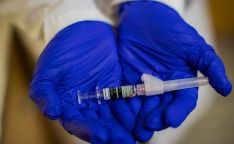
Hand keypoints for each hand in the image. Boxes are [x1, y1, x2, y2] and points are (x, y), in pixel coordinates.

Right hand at [29, 21, 135, 143]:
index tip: (102, 136)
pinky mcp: (120, 86)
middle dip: (113, 133)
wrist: (83, 30)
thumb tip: (52, 114)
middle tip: (127, 141)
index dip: (89, 131)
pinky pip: (129, 99)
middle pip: (101, 124)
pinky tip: (144, 114)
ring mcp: (106, 96)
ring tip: (139, 133)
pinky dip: (136, 107)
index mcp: (70, 106)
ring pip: (117, 116)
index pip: (79, 124)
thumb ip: (44, 92)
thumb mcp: (48, 70)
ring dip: (127, 125)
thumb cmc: (61, 50)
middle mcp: (89, 106)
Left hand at [117, 1, 231, 141]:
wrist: (142, 17)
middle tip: (149, 126)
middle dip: (157, 118)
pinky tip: (122, 114)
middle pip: (162, 108)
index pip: (182, 101)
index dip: (178, 112)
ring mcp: (145, 84)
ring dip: (140, 119)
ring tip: (136, 128)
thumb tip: (227, 89)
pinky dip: (124, 106)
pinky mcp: (128, 80)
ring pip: (144, 106)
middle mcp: (163, 86)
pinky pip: (126, 96)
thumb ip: (209, 64)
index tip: (170, 120)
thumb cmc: (171, 28)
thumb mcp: (192, 44)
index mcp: (181, 80)